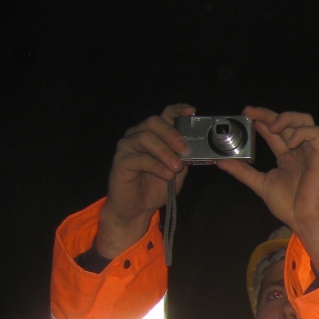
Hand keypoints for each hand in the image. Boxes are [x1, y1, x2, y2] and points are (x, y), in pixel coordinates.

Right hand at [97, 104, 194, 257]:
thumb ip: (185, 157)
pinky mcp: (121, 161)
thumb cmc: (157, 186)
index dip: (178, 110)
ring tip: (176, 167)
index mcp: (155, 135)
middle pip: (154, 122)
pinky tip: (167, 174)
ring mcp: (127, 146)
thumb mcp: (178, 170)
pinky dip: (156, 166)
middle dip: (171, 134)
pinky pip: (139, 158)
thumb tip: (198, 147)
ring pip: (145, 138)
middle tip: (184, 149)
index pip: (165, 115)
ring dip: (165, 152)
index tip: (192, 112)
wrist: (138, 207)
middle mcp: (139, 135)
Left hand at [221, 107, 318, 278]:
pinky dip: (301, 132)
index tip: (246, 114)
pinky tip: (289, 143)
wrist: (305, 219)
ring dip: (287, 119)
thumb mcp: (260, 184)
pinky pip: (315, 133)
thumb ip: (243, 171)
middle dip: (269, 114)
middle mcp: (300, 150)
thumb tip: (221, 163)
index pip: (274, 131)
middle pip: (287, 121)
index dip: (261, 120)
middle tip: (251, 113)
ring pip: (305, 121)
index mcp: (287, 156)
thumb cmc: (288, 206)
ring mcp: (312, 152)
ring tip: (273, 127)